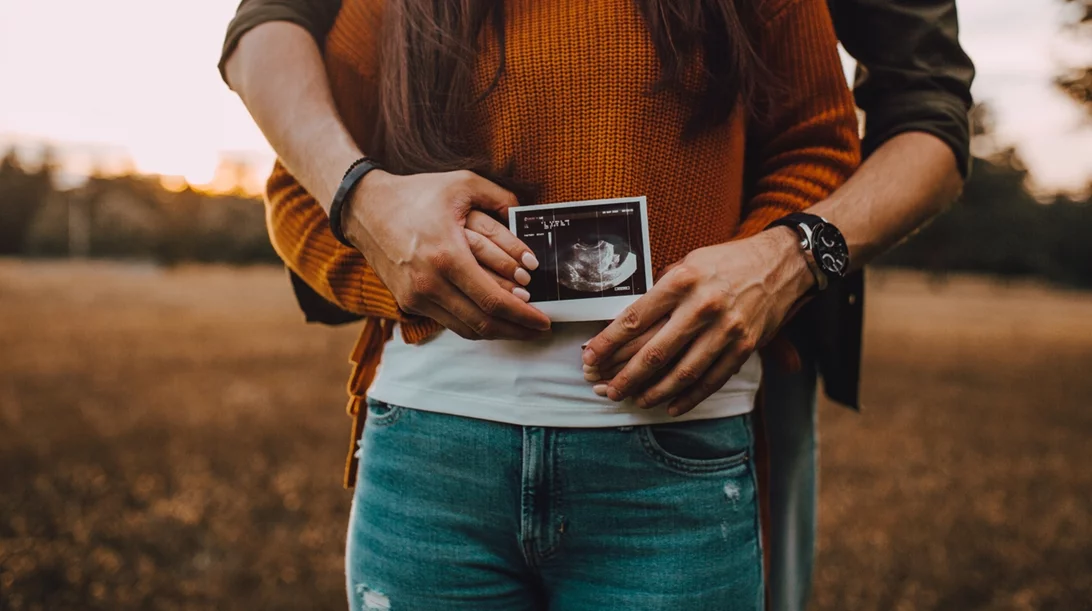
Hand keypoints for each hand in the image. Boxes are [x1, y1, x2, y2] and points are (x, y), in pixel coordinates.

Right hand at [343, 169, 550, 339]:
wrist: (365, 209)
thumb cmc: (416, 194)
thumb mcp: (462, 183)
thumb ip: (500, 197)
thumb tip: (528, 215)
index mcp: (447, 256)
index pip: (493, 301)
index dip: (524, 316)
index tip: (544, 320)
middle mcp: (430, 283)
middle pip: (482, 322)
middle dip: (517, 330)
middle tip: (539, 329)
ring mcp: (416, 297)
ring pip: (466, 329)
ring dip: (498, 331)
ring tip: (521, 327)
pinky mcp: (409, 302)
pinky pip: (450, 322)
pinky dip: (475, 324)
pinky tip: (493, 318)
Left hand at [581, 228, 812, 414]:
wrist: (782, 263)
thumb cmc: (727, 261)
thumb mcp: (688, 262)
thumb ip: (661, 291)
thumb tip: (628, 323)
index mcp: (682, 280)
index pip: (634, 319)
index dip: (607, 343)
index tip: (589, 358)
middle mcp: (702, 306)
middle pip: (654, 352)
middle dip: (625, 376)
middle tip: (605, 391)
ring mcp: (726, 329)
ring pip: (682, 372)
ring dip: (653, 392)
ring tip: (634, 400)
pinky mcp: (745, 346)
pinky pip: (711, 380)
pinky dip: (689, 397)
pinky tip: (670, 406)